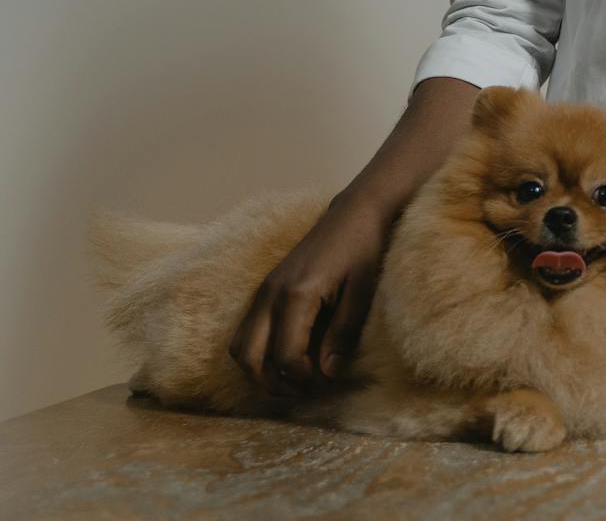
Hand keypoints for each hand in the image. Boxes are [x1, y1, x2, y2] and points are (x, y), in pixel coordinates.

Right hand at [228, 193, 388, 397]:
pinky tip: (288, 357)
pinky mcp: (266, 289)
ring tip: (295, 380)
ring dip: (260, 371)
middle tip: (304, 392)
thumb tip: (328, 374)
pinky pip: (247, 331)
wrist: (355, 212)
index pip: (286, 356)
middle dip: (272, 384)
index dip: (303, 379)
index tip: (326, 384)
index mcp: (296, 294)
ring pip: (240, 347)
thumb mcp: (363, 291)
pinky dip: (259, 352)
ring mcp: (264, 291)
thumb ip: (343, 333)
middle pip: (249, 358)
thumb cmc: (365, 247)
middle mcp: (271, 294)